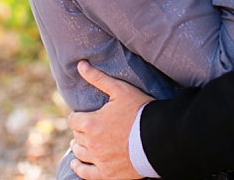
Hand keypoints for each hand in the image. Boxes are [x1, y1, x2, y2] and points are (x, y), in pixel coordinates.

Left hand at [67, 60, 150, 179]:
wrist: (159, 138)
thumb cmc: (140, 111)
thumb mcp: (120, 90)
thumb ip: (98, 78)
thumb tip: (81, 64)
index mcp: (91, 124)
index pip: (73, 120)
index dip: (78, 117)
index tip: (84, 116)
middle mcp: (92, 144)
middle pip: (77, 136)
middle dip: (81, 131)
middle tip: (87, 128)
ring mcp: (100, 161)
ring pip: (80, 153)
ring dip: (79, 147)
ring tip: (81, 143)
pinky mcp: (109, 174)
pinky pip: (87, 174)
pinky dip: (80, 169)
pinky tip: (77, 164)